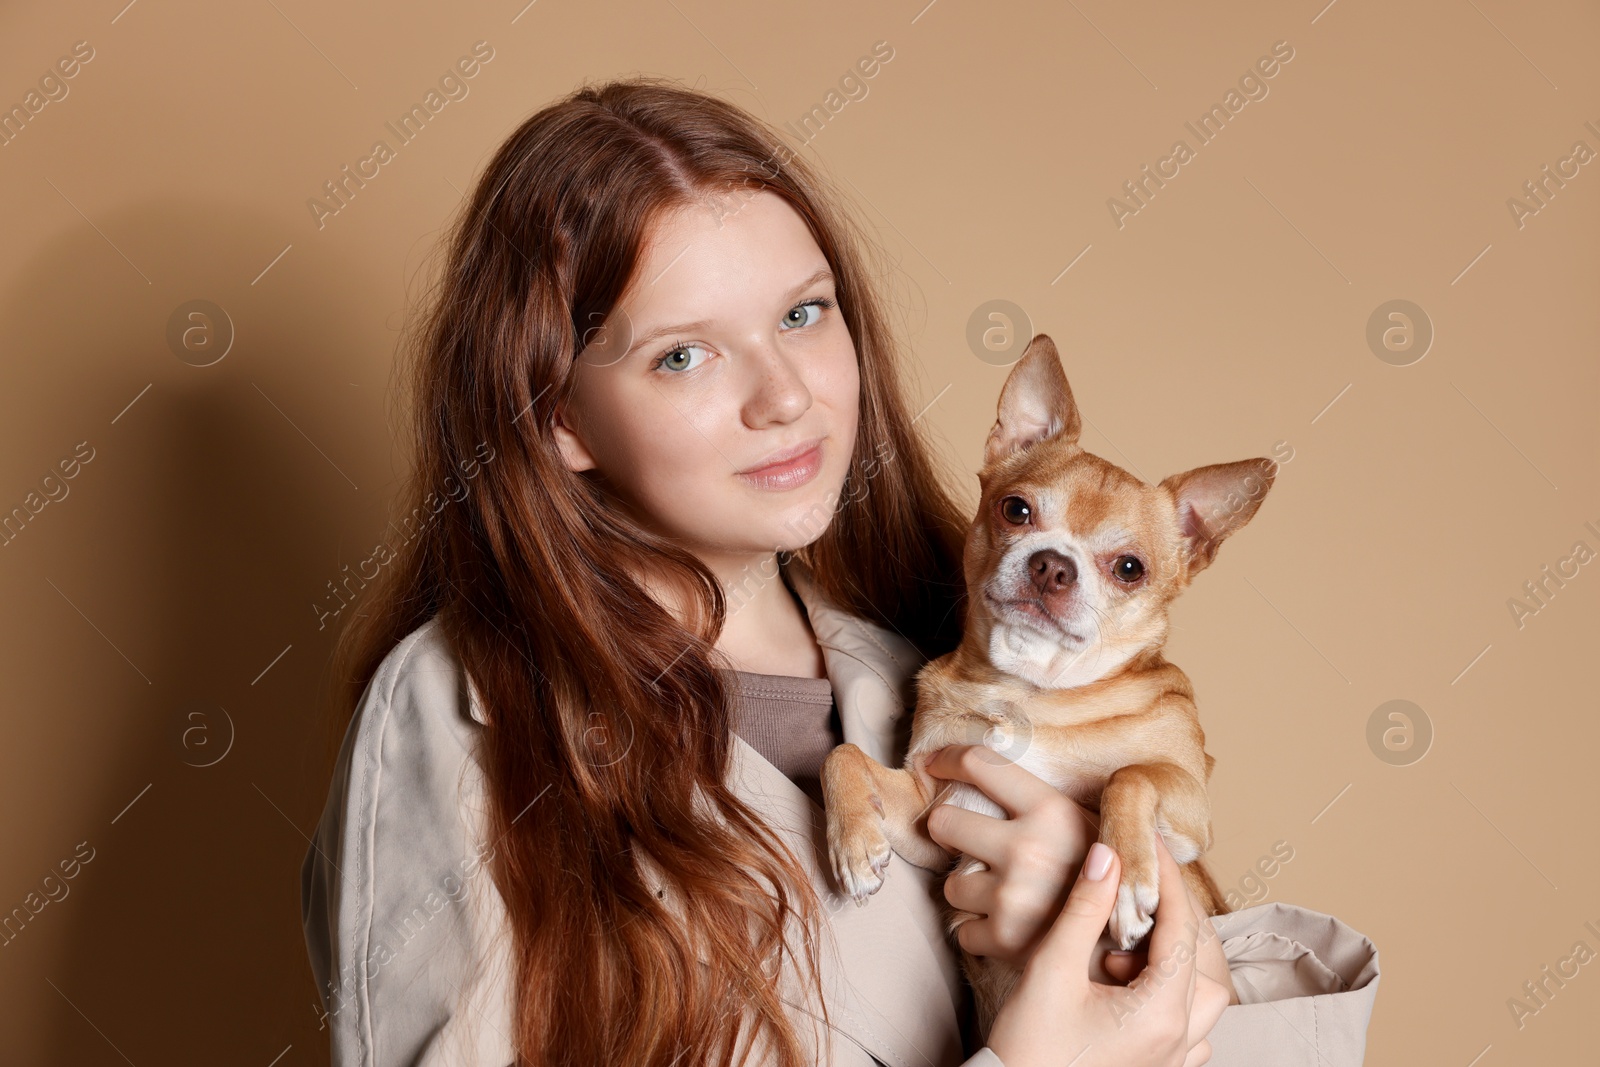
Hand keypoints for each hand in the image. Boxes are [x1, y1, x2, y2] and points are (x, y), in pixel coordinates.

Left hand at [923, 744, 1093, 970]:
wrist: (1136, 949)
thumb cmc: (1110, 881)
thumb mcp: (1093, 826)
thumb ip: (1047, 802)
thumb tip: (990, 768)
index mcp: (1050, 810)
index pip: (978, 764)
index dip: (946, 759)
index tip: (932, 763)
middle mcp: (1026, 848)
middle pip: (944, 821)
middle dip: (949, 831)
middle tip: (964, 841)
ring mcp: (1010, 895)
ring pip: (951, 884)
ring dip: (971, 891)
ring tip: (1007, 897)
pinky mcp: (1001, 938)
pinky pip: (963, 930)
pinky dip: (981, 933)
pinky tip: (1011, 929)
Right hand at [985, 835, 1231, 1066]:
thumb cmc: (1028, 1047)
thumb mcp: (1052, 969)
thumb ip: (1084, 910)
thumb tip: (1107, 856)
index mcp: (1161, 1014)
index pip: (1180, 930)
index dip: (1166, 879)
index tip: (1149, 841)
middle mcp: (1178, 1040)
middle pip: (1202, 963)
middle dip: (1174, 919)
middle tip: (1138, 890)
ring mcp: (1172, 1059)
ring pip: (1203, 997)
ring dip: (1175, 961)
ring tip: (1127, 948)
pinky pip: (1190, 1028)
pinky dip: (1174, 997)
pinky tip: (1135, 985)